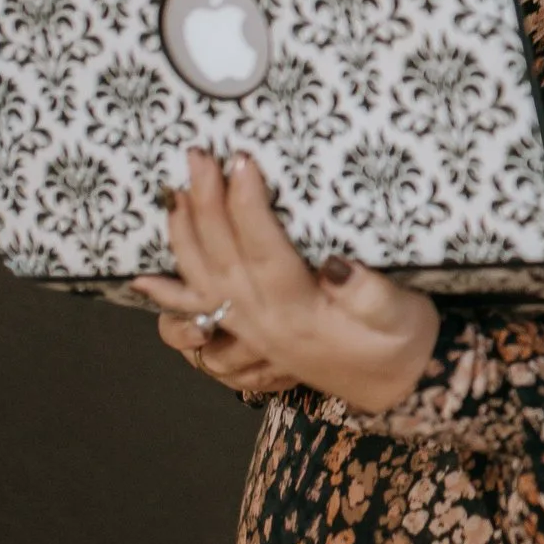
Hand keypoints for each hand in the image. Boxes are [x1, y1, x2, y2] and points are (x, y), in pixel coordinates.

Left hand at [129, 148, 441, 412]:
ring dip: (184, 234)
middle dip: (207, 204)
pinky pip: (197, 314)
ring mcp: (250, 331)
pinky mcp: (248, 335)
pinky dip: (167, 296)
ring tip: (175, 191)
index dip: (247, 206)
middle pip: (223, 258)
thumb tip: (335, 264)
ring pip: (202, 280)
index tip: (241, 162)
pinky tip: (143, 278)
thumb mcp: (400, 313)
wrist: (395, 385)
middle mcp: (264, 323)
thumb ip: (369, 292)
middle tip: (199, 158)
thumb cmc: (400, 340)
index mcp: (300, 312)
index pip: (263, 250)